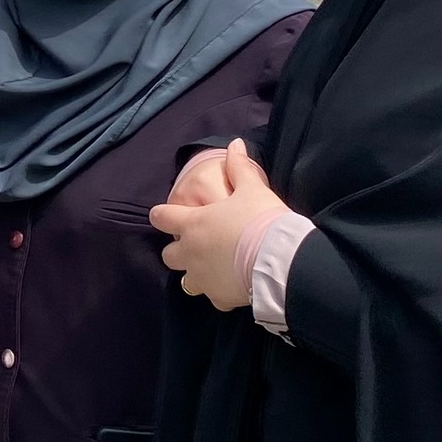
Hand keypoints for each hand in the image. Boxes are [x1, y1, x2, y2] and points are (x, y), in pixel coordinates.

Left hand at [150, 140, 288, 310]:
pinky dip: (219, 293)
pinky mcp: (219, 298)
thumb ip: (239, 167)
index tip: (165, 216)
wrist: (280, 260)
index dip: (161, 215)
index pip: (161, 217)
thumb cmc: (260, 219)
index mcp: (193, 223)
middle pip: (169, 255)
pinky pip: (213, 298)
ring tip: (213, 269)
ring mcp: (203, 278)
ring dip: (195, 274)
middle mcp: (191, 252)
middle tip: (197, 244)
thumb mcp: (251, 189)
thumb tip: (235, 144)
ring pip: (186, 281)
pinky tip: (232, 287)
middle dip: (179, 250)